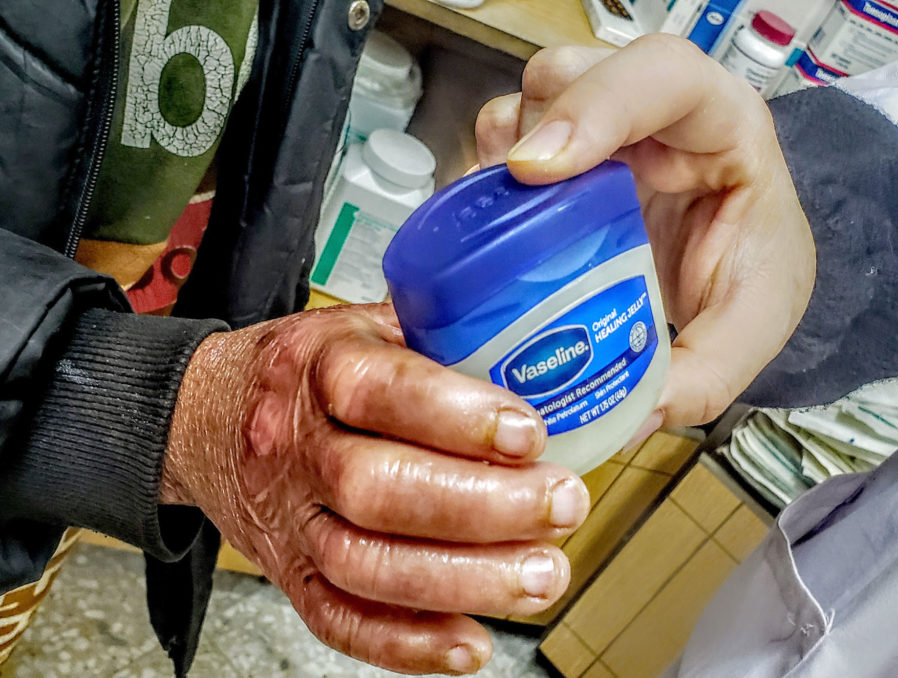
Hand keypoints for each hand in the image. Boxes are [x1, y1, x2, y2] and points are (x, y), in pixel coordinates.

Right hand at [160, 303, 589, 674]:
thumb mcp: (360, 326)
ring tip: (542, 576)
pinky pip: (337, 619)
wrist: (204, 415)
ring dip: (464, 580)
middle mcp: (295, 447)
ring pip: (366, 564)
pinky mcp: (287, 573)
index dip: (459, 418)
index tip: (528, 435)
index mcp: (317, 367)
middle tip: (562, 506)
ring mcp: (288, 518)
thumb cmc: (301, 370)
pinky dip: (406, 643)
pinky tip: (470, 642)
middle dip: (484, 507)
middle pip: (379, 489)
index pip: (382, 392)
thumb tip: (534, 356)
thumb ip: (434, 337)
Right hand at [475, 35, 814, 428]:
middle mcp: (652, 108)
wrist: (743, 254)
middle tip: (510, 214)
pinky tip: (493, 238)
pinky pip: (504, 145)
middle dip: (527, 140)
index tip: (539, 169)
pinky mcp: (562, 151)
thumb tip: (636, 410)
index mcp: (720, 122)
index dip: (594, 107)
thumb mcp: (754, 323)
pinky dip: (488, 187)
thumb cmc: (756, 263)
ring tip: (500, 234)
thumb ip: (708, 373)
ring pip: (525, 104)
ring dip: (499, 164)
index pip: (660, 75)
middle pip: (569, 78)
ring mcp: (600, 123)